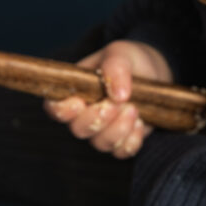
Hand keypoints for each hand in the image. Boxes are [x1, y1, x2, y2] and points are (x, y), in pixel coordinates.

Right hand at [44, 39, 172, 157]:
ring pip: (100, 143)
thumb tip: (119, 94)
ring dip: (118, 129)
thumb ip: (115, 67)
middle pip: (78, 129)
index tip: (79, 104)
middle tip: (117, 103)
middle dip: (98, 119)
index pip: (54, 107)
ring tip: (134, 109)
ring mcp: (102, 130)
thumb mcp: (121, 54)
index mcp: (74, 91)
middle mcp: (84, 114)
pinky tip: (140, 123)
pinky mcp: (122, 140)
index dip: (61, 111)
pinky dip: (131, 140)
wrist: (151, 72)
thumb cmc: (128, 60)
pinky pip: (121, 151)